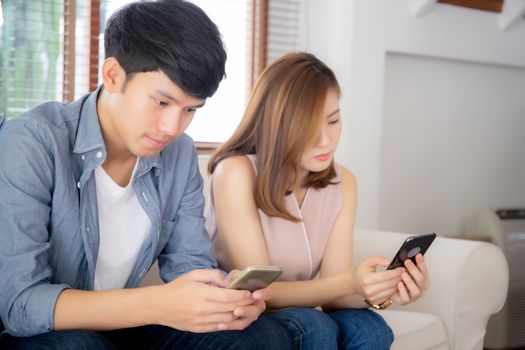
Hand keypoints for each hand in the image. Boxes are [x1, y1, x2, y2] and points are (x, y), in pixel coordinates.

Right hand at [146, 269, 261, 331]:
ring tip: (249, 308)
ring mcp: (201, 321)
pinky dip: (231, 323)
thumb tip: (228, 281)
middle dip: (246, 304)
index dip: (242, 295)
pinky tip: (237, 317)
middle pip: (231, 308)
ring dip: (241, 314)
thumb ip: (213, 275)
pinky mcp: (199, 329)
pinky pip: (220, 327)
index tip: (251, 292)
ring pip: (228, 320)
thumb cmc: (177, 288)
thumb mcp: (194, 274)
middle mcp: (202, 309)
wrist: (159, 306)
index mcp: (201, 294)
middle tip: (255, 300)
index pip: (228, 297)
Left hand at [217, 268, 269, 330]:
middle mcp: (258, 304)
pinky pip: (238, 325)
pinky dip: (230, 326)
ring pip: (248, 319)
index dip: (263, 294)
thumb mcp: (235, 276)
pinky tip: (221, 324)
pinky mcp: (242, 322)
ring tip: (230, 316)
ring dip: (238, 319)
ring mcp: (251, 314)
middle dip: (248, 310)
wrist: (226, 292)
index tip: (255, 294)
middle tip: (237, 310)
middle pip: (258, 309)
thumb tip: (232, 281)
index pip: (267, 294)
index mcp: (259, 292)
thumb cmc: (234, 281)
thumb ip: (236, 276)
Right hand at [353, 256, 404, 305]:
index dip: (396, 272)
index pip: (385, 276)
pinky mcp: (375, 301)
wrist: (354, 283)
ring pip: (391, 291)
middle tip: (407, 273)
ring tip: (404, 278)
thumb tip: (389, 262)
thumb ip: (378, 259)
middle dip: (400, 278)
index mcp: (367, 279)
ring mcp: (372, 297)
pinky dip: (395, 290)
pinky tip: (397, 284)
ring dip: (399, 284)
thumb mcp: (367, 261)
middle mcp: (369, 290)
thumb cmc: (361, 271)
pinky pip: (389, 295)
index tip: (403, 268)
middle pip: (390, 284)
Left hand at [391, 254, 429, 304]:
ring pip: (416, 290)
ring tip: (403, 274)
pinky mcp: (406, 301)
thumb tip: (413, 252)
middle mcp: (420, 288)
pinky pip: (406, 297)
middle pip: (421, 279)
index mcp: (423, 279)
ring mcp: (414, 296)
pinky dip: (402, 290)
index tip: (418, 255)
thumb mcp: (406, 270)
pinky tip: (399, 283)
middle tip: (407, 262)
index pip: (424, 270)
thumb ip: (411, 263)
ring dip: (409, 281)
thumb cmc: (401, 280)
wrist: (392, 292)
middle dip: (414, 269)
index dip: (421, 263)